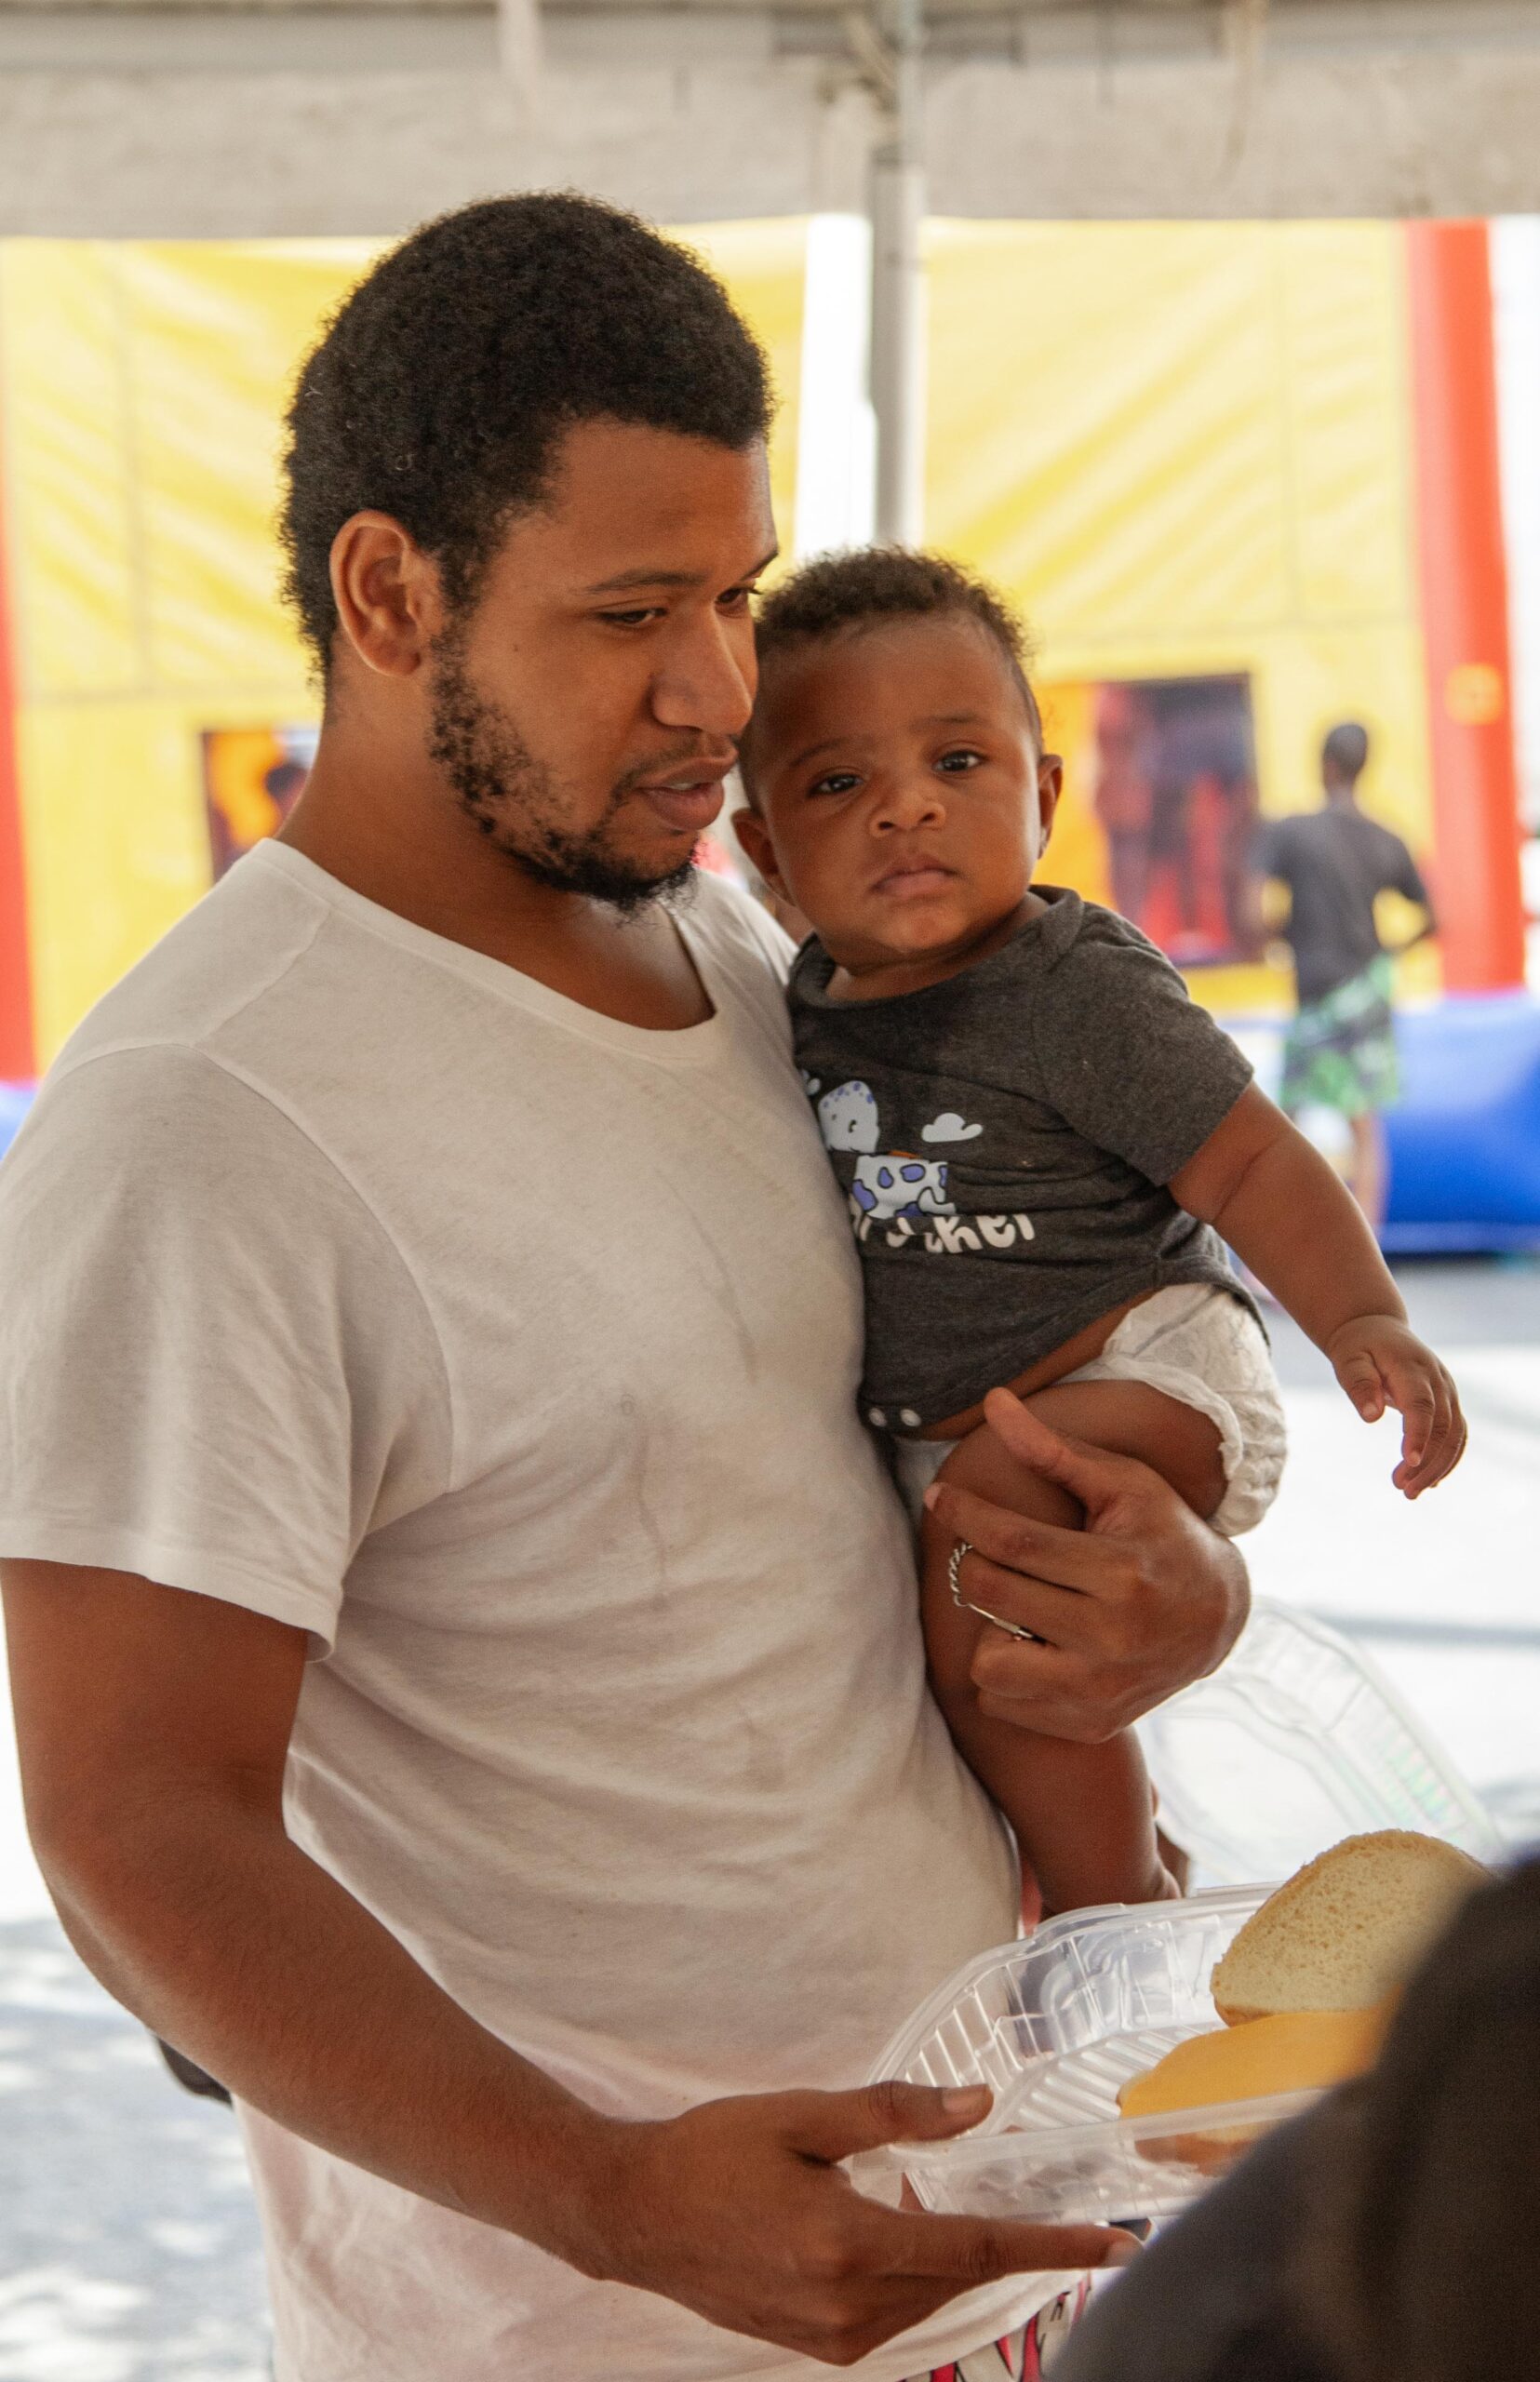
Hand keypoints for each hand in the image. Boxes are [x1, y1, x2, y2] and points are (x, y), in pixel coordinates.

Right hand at [581, 2078, 1137, 2366]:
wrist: (634, 2217)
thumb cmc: (712, 2153)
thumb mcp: (802, 2116)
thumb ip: (894, 2114)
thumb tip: (978, 2106)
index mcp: (849, 2245)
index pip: (976, 2248)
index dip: (1051, 2246)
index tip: (1113, 2242)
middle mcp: (850, 2306)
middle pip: (961, 2277)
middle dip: (1015, 2245)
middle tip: (1057, 2207)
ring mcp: (834, 2337)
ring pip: (932, 2299)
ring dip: (964, 2258)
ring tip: (982, 2209)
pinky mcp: (819, 2346)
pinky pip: (898, 2315)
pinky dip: (922, 2275)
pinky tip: (911, 2232)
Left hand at [924, 1391, 1248, 1742]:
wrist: (1218, 1616)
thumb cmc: (1161, 1533)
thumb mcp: (1121, 1483)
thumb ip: (1054, 1449)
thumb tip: (994, 1402)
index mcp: (1120, 1573)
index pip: (1013, 1542)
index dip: (964, 1513)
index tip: (938, 1495)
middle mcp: (1112, 1639)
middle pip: (992, 1595)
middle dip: (973, 1564)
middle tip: (990, 1552)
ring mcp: (1101, 1690)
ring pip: (989, 1665)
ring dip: (991, 1629)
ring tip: (1021, 1608)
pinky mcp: (1091, 1724)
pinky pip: (1004, 1705)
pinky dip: (1007, 1673)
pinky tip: (1035, 1644)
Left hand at [1326, 1313, 1465, 1495]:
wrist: (1376, 1329)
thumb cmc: (1358, 1347)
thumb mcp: (1348, 1359)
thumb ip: (1360, 1385)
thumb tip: (1371, 1417)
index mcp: (1412, 1368)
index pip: (1422, 1405)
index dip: (1419, 1434)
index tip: (1409, 1462)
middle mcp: (1438, 1380)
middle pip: (1443, 1426)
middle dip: (1426, 1461)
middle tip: (1402, 1489)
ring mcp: (1448, 1391)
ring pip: (1455, 1434)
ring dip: (1437, 1467)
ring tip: (1410, 1492)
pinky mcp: (1449, 1401)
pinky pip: (1456, 1434)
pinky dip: (1446, 1460)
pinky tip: (1429, 1483)